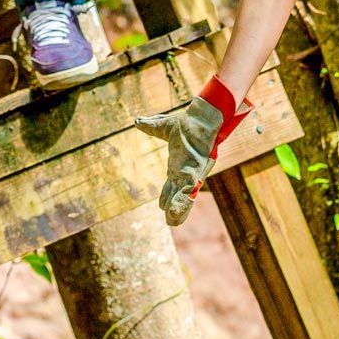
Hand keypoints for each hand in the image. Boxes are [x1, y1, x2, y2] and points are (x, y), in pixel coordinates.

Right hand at [134, 75, 253, 225]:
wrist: (201, 116)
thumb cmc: (188, 121)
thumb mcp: (164, 127)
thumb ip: (151, 126)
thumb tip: (138, 121)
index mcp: (178, 163)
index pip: (171, 183)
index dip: (166, 195)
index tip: (160, 205)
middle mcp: (185, 171)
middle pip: (177, 194)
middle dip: (173, 207)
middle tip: (170, 221)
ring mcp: (191, 173)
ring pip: (183, 196)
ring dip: (178, 210)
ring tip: (173, 223)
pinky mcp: (196, 174)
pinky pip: (188, 192)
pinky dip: (182, 204)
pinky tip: (175, 215)